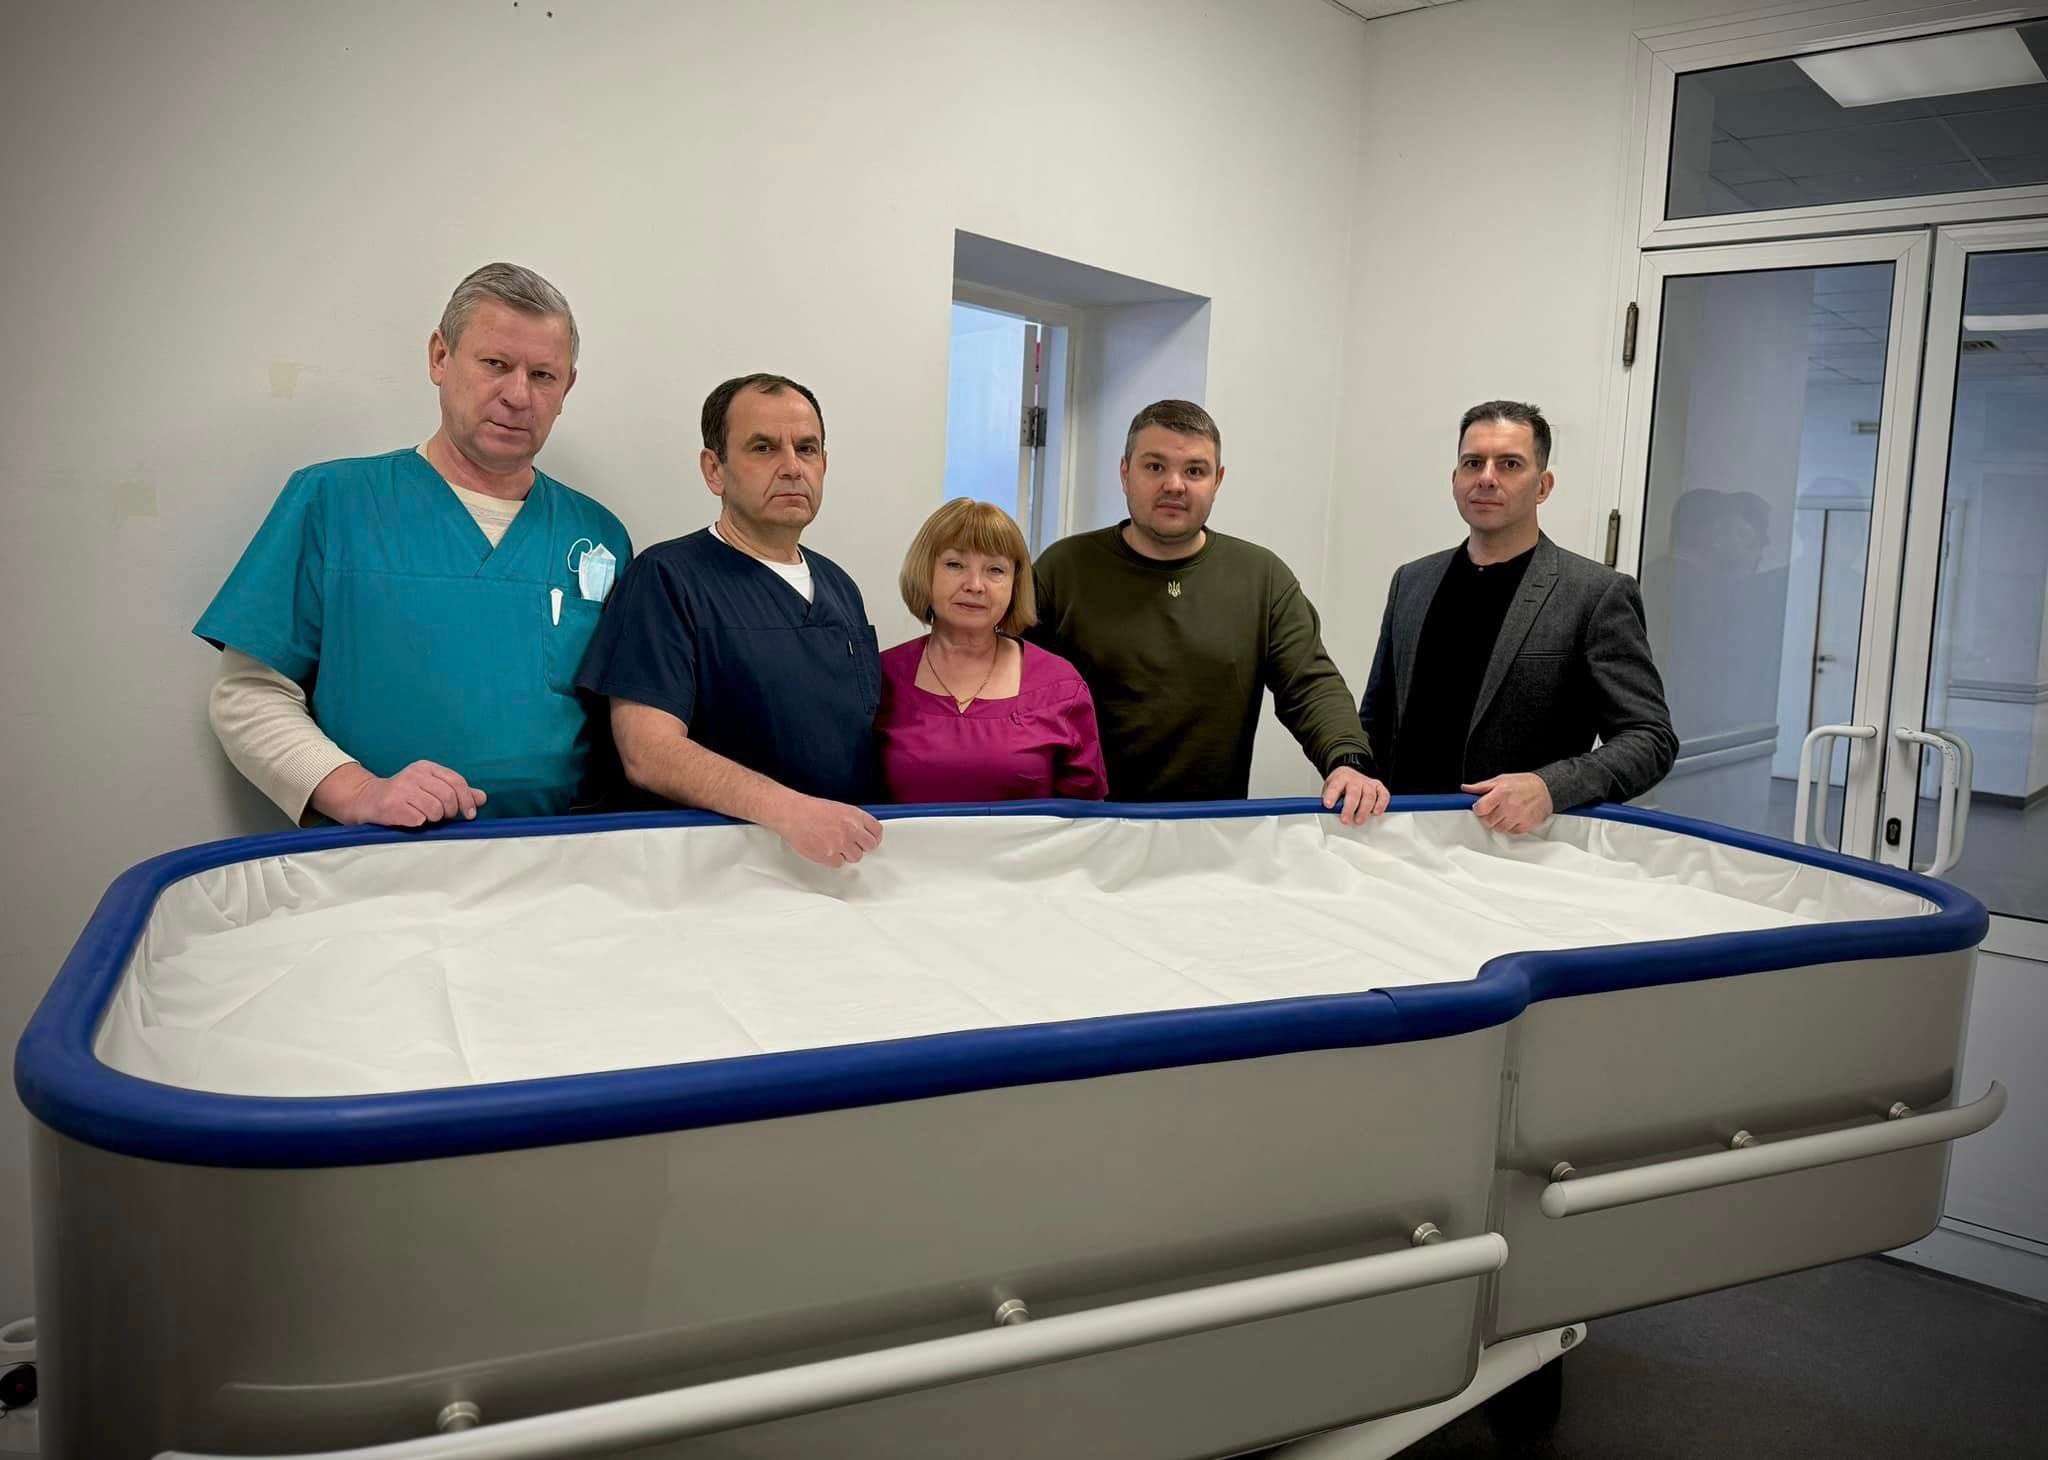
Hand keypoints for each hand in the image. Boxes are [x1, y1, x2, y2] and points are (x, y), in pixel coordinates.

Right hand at [328, 760, 486, 827]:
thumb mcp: (430, 788)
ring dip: (434, 819)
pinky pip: (418, 819)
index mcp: (426, 767)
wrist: (367, 799)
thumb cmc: (404, 796)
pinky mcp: (391, 804)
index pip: (456, 781)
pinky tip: (411, 819)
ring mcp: (401, 789)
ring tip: (424, 816)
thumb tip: (482, 797)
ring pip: (435, 809)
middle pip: (448, 796)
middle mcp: (414, 774)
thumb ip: (457, 792)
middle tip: (444, 817)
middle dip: (450, 811)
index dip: (467, 799)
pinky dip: (419, 823)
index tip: (470, 814)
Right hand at [771, 795, 883, 866]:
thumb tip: (862, 832)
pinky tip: (825, 849)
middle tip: (852, 844)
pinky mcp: (829, 856)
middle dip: (862, 846)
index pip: (877, 830)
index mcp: (854, 815)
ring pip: (855, 857)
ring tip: (834, 844)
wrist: (792, 814)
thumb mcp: (839, 808)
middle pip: (870, 846)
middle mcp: (851, 829)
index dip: (873, 837)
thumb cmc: (810, 809)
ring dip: (847, 853)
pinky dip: (833, 859)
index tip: (869, 839)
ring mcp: (840, 844)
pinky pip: (839, 864)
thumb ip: (853, 820)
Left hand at [1321, 767, 1388, 825]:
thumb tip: (1327, 814)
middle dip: (1349, 808)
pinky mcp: (1378, 787)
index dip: (1332, 795)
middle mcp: (1355, 779)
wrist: (1348, 775)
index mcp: (1340, 778)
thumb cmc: (1339, 786)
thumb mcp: (1328, 790)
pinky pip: (1383, 795)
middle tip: (1345, 820)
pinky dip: (1381, 804)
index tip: (1328, 805)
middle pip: (1354, 792)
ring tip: (1359, 820)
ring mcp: (1368, 783)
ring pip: (1369, 795)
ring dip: (1364, 810)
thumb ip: (1330, 801)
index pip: (1335, 786)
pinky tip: (1376, 812)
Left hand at [1461, 773, 1551, 834]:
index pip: (1480, 809)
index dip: (1479, 808)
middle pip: (1487, 822)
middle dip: (1488, 817)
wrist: (1546, 789)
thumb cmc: (1523, 783)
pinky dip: (1511, 827)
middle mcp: (1510, 806)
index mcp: (1501, 792)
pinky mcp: (1527, 825)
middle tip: (1494, 810)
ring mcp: (1519, 817)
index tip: (1482, 807)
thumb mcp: (1501, 780)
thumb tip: (1465, 788)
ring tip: (1505, 813)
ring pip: (1499, 829)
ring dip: (1499, 823)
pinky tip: (1514, 817)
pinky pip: (1511, 832)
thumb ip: (1481, 786)